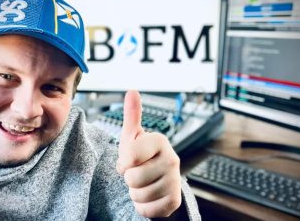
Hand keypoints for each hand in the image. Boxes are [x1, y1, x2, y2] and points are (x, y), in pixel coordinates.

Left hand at [116, 90, 181, 217]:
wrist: (155, 178)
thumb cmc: (141, 155)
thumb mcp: (132, 136)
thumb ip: (132, 115)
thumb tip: (132, 91)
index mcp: (160, 141)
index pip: (130, 156)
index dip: (123, 162)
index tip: (129, 159)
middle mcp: (172, 159)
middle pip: (133, 178)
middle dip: (129, 178)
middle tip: (136, 173)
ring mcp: (176, 181)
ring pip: (139, 195)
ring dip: (134, 193)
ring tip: (141, 184)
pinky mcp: (175, 200)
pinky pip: (147, 210)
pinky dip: (142, 206)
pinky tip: (148, 195)